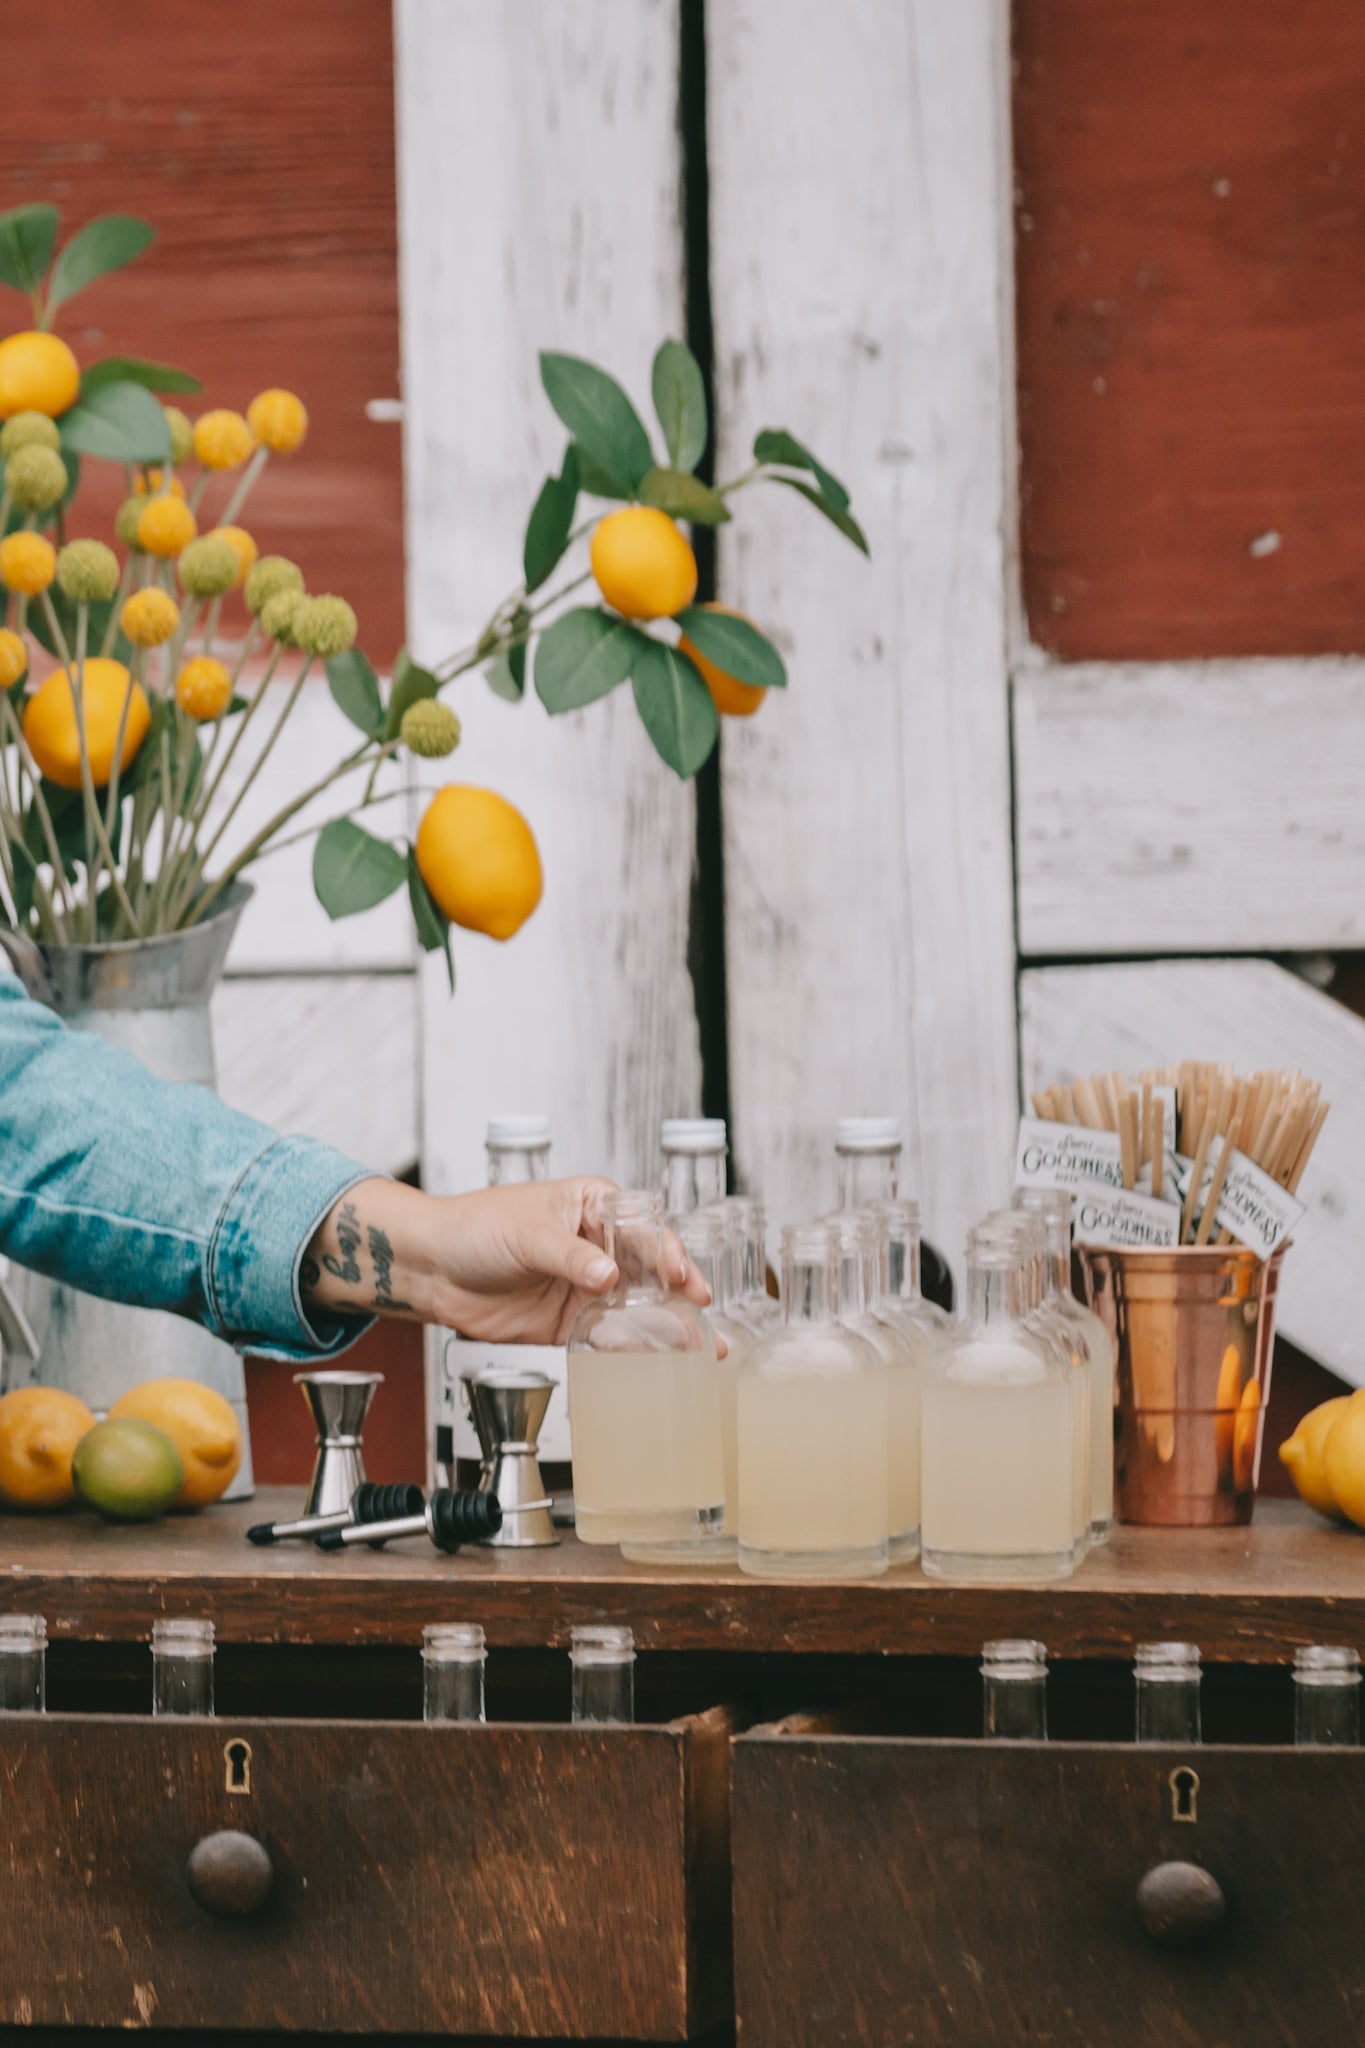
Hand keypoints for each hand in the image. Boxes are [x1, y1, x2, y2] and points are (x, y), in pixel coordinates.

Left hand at [302, 1176, 710, 1345]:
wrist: (430, 1268)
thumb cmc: (473, 1227)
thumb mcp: (527, 1233)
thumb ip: (570, 1256)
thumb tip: (608, 1276)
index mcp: (592, 1207)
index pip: (643, 1229)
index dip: (669, 1253)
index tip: (685, 1277)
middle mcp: (595, 1247)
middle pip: (649, 1272)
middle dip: (680, 1297)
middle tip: (704, 1321)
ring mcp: (583, 1287)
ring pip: (634, 1309)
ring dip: (664, 1329)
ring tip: (696, 1351)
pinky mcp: (566, 1324)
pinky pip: (605, 1338)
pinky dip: (628, 1351)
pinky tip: (652, 1364)